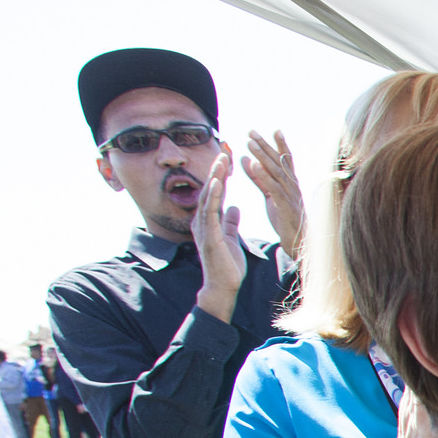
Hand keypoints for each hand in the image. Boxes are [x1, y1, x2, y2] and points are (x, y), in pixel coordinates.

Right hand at [192, 146, 245, 321]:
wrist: (224, 286)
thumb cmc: (227, 265)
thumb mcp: (231, 238)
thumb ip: (230, 222)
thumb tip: (234, 207)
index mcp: (211, 220)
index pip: (216, 193)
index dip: (221, 176)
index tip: (228, 159)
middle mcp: (204, 221)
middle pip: (210, 191)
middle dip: (217, 171)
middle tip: (223, 151)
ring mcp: (204, 228)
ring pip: (208, 197)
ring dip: (214, 178)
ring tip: (221, 161)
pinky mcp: (209, 236)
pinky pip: (210, 213)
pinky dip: (212, 197)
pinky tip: (216, 183)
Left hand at [241, 128, 304, 258]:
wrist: (300, 245)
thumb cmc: (286, 220)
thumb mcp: (270, 196)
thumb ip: (258, 178)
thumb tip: (246, 160)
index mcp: (290, 184)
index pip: (286, 160)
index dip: (280, 145)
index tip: (274, 129)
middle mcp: (293, 187)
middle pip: (279, 162)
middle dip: (265, 145)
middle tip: (251, 132)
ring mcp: (291, 197)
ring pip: (276, 172)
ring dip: (263, 156)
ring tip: (250, 143)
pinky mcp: (286, 208)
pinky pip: (274, 189)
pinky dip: (264, 176)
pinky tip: (254, 165)